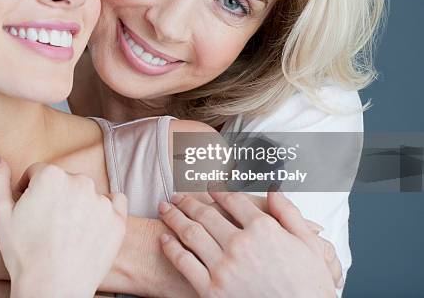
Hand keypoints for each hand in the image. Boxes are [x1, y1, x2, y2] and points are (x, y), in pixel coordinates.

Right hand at [0, 158, 126, 297]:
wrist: (52, 289)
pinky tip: (91, 226)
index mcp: (51, 175)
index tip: (27, 210)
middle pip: (64, 181)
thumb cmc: (22, 254)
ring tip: (67, 231)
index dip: (29, 191)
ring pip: (87, 192)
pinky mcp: (118, 219)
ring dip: (78, 203)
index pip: (38, 173)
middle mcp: (80, 181)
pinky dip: (105, 210)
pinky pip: (114, 203)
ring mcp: (102, 200)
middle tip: (47, 223)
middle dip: (55, 196)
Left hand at [158, 192, 335, 297]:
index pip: (232, 200)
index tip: (208, 187)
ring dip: (174, 217)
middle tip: (177, 195)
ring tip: (164, 208)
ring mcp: (223, 267)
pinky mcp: (211, 290)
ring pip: (190, 233)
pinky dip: (171, 247)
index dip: (217, 190)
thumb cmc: (309, 287)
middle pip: (206, 213)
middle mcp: (240, 244)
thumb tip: (273, 190)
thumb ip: (289, 213)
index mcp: (263, 229)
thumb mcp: (310, 245)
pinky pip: (184, 262)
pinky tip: (164, 238)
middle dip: (188, 201)